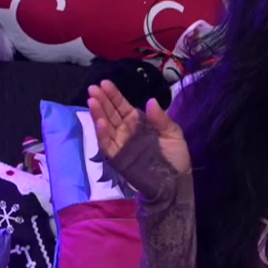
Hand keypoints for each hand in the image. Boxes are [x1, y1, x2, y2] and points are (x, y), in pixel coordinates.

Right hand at [87, 82, 190, 199]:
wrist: (176, 185)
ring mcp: (121, 145)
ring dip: (98, 114)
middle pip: (111, 114)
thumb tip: (150, 101)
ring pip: (106, 127)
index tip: (104, 83)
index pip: (123, 106)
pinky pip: (107, 146)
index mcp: (139, 123)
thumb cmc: (176, 158)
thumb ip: (161, 119)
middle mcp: (127, 132)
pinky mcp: (118, 159)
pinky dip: (102, 134)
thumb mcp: (174, 134)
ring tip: (91, 101)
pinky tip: (99, 122)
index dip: (114, 95)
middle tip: (92, 89)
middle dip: (102, 101)